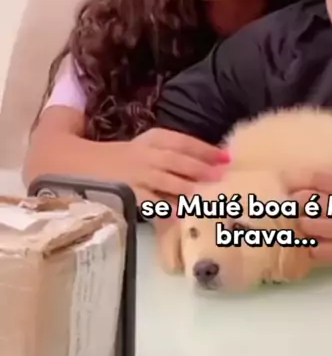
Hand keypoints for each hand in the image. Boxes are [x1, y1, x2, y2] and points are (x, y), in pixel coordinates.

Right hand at [114, 127, 229, 208]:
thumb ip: (174, 151)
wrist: (79, 162)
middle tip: (224, 177)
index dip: (206, 149)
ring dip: (189, 188)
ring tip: (210, 195)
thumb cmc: (124, 157)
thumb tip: (213, 160)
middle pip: (178, 160)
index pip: (183, 142)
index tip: (228, 158)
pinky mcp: (127, 194)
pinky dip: (165, 208)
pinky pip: (149, 202)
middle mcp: (146, 154)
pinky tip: (181, 215)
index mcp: (154, 139)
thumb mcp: (147, 145)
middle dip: (203, 169)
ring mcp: (136, 175)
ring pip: (167, 181)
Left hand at [287, 168, 331, 272]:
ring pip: (306, 224)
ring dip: (304, 225)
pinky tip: (316, 245)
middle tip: (291, 206)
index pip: (314, 178)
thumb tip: (316, 176)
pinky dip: (312, 247)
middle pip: (304, 200)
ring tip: (306, 226)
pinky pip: (315, 249)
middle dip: (295, 203)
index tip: (288, 183)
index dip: (297, 181)